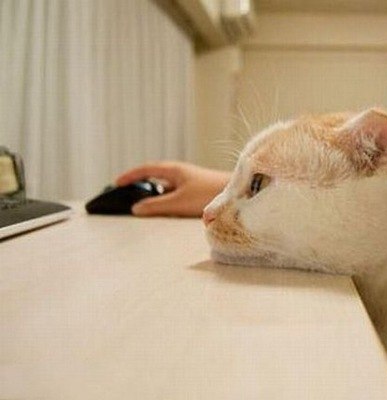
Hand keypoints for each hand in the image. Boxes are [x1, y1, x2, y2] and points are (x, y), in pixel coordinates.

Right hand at [115, 161, 230, 216]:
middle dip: (140, 185)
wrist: (237, 193)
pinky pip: (175, 193)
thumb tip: (136, 208)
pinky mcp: (197, 190)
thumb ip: (155, 206)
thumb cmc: (208, 193)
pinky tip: (165, 210)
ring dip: (154, 195)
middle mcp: (181, 173)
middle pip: (155, 177)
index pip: (145, 169)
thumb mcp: (177, 202)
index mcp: (173, 170)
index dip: (130, 176)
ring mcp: (190, 181)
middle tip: (126, 195)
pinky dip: (165, 200)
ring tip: (143, 207)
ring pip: (166, 187)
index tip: (116, 183)